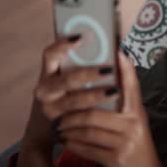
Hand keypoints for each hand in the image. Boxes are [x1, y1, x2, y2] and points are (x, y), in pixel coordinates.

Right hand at [22, 35, 118, 150]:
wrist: (65, 128)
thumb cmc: (77, 93)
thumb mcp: (79, 76)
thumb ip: (93, 61)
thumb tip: (120, 49)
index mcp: (49, 72)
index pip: (50, 55)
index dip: (62, 45)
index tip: (81, 38)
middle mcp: (46, 90)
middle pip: (66, 80)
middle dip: (88, 74)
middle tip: (109, 70)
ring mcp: (51, 108)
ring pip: (73, 101)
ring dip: (95, 96)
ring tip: (115, 91)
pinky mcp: (59, 125)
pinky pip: (77, 120)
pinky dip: (94, 114)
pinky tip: (110, 111)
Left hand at [55, 51, 166, 166]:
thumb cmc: (138, 150)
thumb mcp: (136, 127)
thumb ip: (123, 110)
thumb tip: (105, 89)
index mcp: (138, 113)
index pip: (131, 85)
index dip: (125, 68)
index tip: (117, 52)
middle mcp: (134, 124)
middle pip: (96, 111)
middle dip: (73, 112)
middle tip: (58, 109)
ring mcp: (126, 142)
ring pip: (87, 130)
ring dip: (69, 129)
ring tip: (59, 127)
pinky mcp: (116, 159)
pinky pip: (87, 148)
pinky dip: (73, 145)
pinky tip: (66, 143)